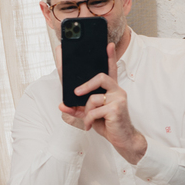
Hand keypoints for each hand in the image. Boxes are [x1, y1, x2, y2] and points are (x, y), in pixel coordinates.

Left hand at [57, 43, 146, 163]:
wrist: (123, 140)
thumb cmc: (108, 124)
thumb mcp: (89, 115)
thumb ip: (76, 108)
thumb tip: (61, 105)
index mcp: (111, 89)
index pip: (110, 69)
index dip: (110, 56)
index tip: (108, 45)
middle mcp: (117, 91)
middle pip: (101, 76)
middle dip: (86, 85)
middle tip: (76, 92)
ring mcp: (118, 98)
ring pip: (94, 98)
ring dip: (87, 111)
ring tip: (89, 120)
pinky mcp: (116, 109)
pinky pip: (95, 111)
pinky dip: (89, 120)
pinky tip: (91, 126)